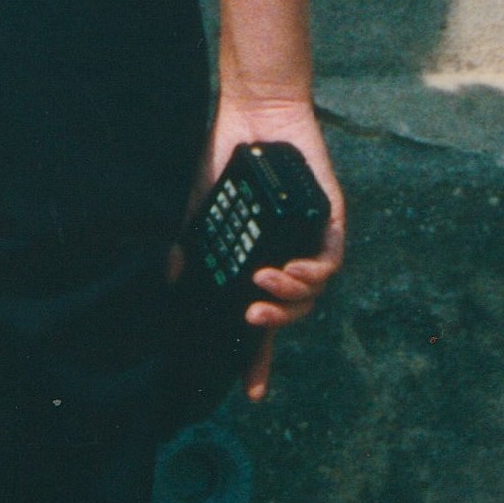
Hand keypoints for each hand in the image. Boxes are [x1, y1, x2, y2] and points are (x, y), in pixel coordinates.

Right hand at [180, 94, 345, 404]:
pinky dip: (314, 272)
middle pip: (292, 312)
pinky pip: (331, 258)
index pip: (262, 316)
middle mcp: (288, 254)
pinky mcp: (330, 217)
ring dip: (291, 297)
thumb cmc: (227, 154)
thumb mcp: (201, 203)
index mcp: (260, 257)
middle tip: (252, 318)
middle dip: (274, 326)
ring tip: (264, 285)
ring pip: (313, 291)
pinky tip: (294, 270)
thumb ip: (189, 238)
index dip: (257, 356)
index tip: (251, 392)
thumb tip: (172, 276)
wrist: (252, 110)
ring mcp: (310, 238)